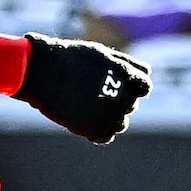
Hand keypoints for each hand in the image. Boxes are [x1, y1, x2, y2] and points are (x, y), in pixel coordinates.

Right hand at [17, 36, 152, 141]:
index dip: (133, 87)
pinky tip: (82, 120)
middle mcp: (126, 96)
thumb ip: (125, 65)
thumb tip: (145, 73)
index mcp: (129, 76)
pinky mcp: (97, 129)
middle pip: (130, 105)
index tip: (117, 86)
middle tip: (91, 95)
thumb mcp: (102, 54)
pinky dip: (96, 131)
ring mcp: (113, 114)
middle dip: (116, 101)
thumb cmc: (69, 59)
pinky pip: (105, 136)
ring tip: (86, 109)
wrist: (44, 71)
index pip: (144, 86)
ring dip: (108, 119)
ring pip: (121, 123)